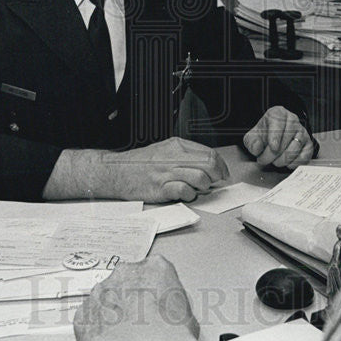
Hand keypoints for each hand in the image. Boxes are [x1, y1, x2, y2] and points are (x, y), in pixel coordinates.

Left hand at [73, 255, 198, 340]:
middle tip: (139, 323)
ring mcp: (101, 292)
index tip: (155, 304)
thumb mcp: (187, 317)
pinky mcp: (83, 313)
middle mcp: (125, 273)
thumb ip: (173, 306)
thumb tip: (172, 318)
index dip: (154, 291)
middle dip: (130, 299)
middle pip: (126, 282)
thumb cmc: (167, 335)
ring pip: (104, 300)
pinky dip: (95, 331)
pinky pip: (88, 320)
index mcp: (155, 267)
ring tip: (123, 339)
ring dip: (111, 315)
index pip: (154, 272)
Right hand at [103, 137, 228, 202]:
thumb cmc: (140, 164)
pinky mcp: (160, 188)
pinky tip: (185, 194)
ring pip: (200, 178)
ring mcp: (167, 172)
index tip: (223, 173)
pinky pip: (184, 191)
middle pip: (208, 165)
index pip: (209, 153)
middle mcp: (173, 157)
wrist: (117, 172)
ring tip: (198, 189)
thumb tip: (207, 164)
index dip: (221, 165)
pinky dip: (190, 195)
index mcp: (177, 145)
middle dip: (217, 176)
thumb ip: (184, 155)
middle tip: (215, 182)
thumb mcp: (164, 150)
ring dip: (204, 186)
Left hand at [243, 106, 315, 168]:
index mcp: (278, 113)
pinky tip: (287, 163)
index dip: (275, 137)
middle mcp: (292, 120)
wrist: (274, 138)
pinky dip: (295, 162)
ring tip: (274, 161)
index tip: (272, 147)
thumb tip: (257, 148)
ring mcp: (302, 132)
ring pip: (295, 148)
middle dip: (273, 154)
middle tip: (264, 159)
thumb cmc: (265, 135)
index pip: (279, 123)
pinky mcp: (308, 144)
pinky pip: (304, 156)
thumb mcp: (253, 136)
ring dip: (283, 160)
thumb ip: (252, 142)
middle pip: (286, 138)